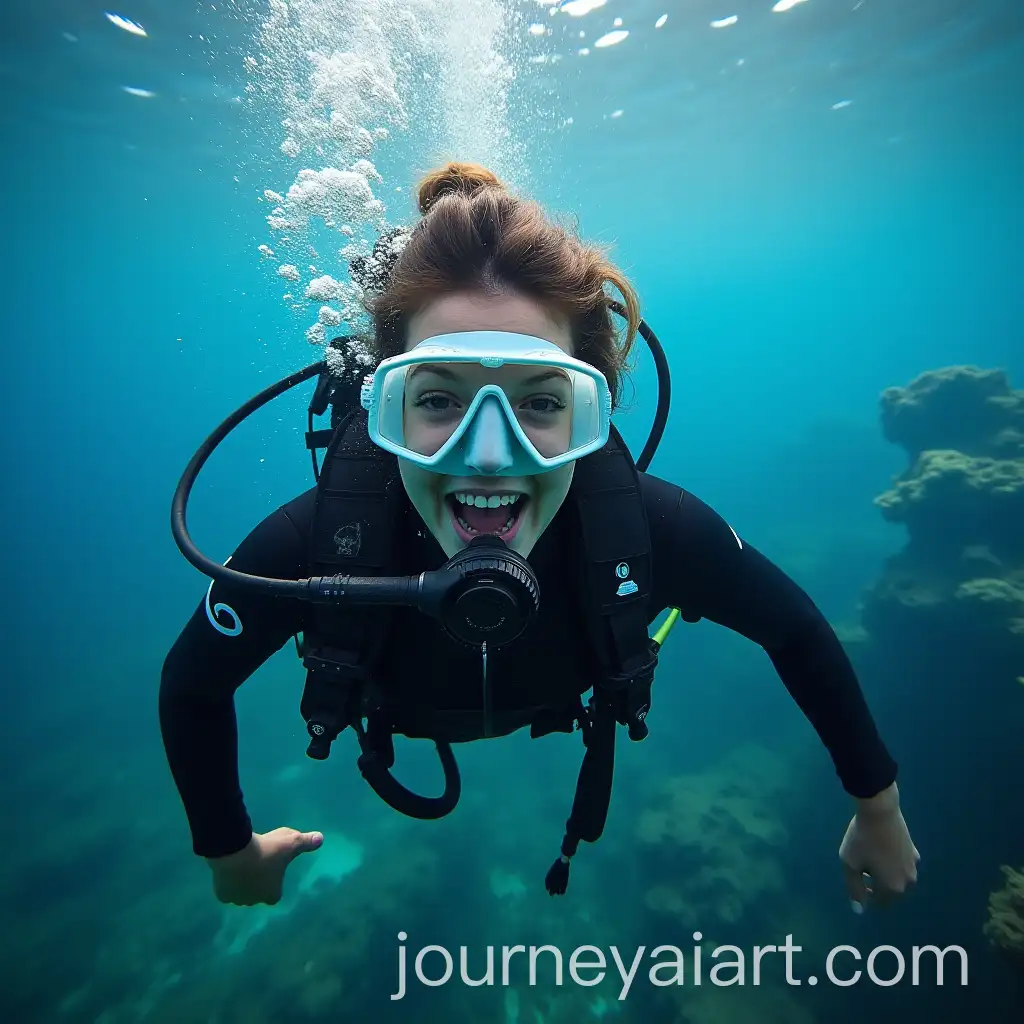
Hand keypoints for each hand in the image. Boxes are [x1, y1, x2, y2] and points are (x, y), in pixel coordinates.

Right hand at [207, 827, 322, 905]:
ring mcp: (237, 899)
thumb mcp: (291, 842)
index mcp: (272, 894)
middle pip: (257, 892)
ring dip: (243, 880)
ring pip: (241, 892)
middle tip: (257, 860)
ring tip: (243, 861)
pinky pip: (226, 889)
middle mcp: (254, 902)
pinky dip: (228, 881)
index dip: (274, 879)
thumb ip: (306, 842)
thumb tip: (321, 839)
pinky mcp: (221, 894)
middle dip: (257, 880)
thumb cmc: (267, 850)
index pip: (275, 891)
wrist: (234, 852)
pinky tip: (230, 867)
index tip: (272, 866)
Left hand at [839, 783, 919, 910]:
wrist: (880, 811)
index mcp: (893, 888)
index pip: (880, 902)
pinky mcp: (914, 851)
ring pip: (897, 877)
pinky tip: (880, 847)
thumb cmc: (861, 839)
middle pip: (890, 891)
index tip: (857, 878)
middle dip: (876, 883)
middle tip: (861, 866)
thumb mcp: (850, 864)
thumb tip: (859, 909)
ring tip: (870, 855)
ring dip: (885, 872)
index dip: (866, 894)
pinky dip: (892, 861)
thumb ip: (854, 888)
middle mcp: (908, 881)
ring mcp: (914, 866)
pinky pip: (901, 864)